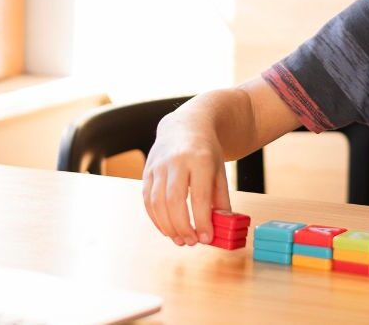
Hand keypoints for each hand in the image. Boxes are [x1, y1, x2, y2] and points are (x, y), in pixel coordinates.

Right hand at [142, 115, 230, 246]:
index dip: (202, 220)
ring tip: (179, 239)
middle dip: (182, 226)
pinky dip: (155, 218)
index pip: (199, 196)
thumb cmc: (206, 152)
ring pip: (156, 202)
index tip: (206, 238)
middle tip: (191, 242)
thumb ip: (221, 199)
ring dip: (167, 226)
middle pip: (173, 200)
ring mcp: (159, 165)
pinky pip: (147, 199)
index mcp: (200, 159)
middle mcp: (176, 161)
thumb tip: (221, 227)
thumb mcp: (220, 171)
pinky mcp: (147, 170)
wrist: (186, 126)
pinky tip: (166, 228)